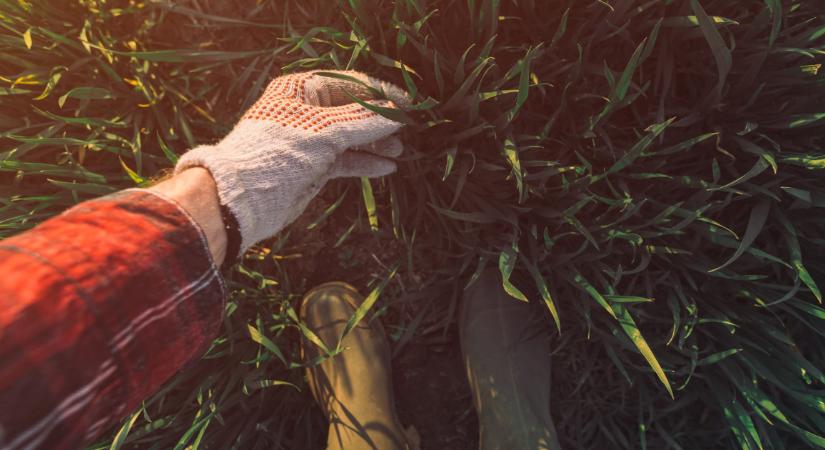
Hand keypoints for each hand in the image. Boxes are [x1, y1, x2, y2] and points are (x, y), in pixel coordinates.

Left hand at [174, 71, 407, 256]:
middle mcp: (306, 110)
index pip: (351, 84)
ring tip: (400, 150)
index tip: (410, 104)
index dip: (382, 93)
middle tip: (409, 129)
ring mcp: (310, 139)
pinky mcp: (313, 166)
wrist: (242, 199)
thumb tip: (395, 111)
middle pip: (354, 110)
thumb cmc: (277, 154)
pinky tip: (386, 168)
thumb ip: (362, 121)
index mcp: (301, 89)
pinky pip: (345, 160)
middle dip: (381, 120)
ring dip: (376, 143)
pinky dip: (365, 163)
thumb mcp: (323, 132)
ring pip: (352, 137)